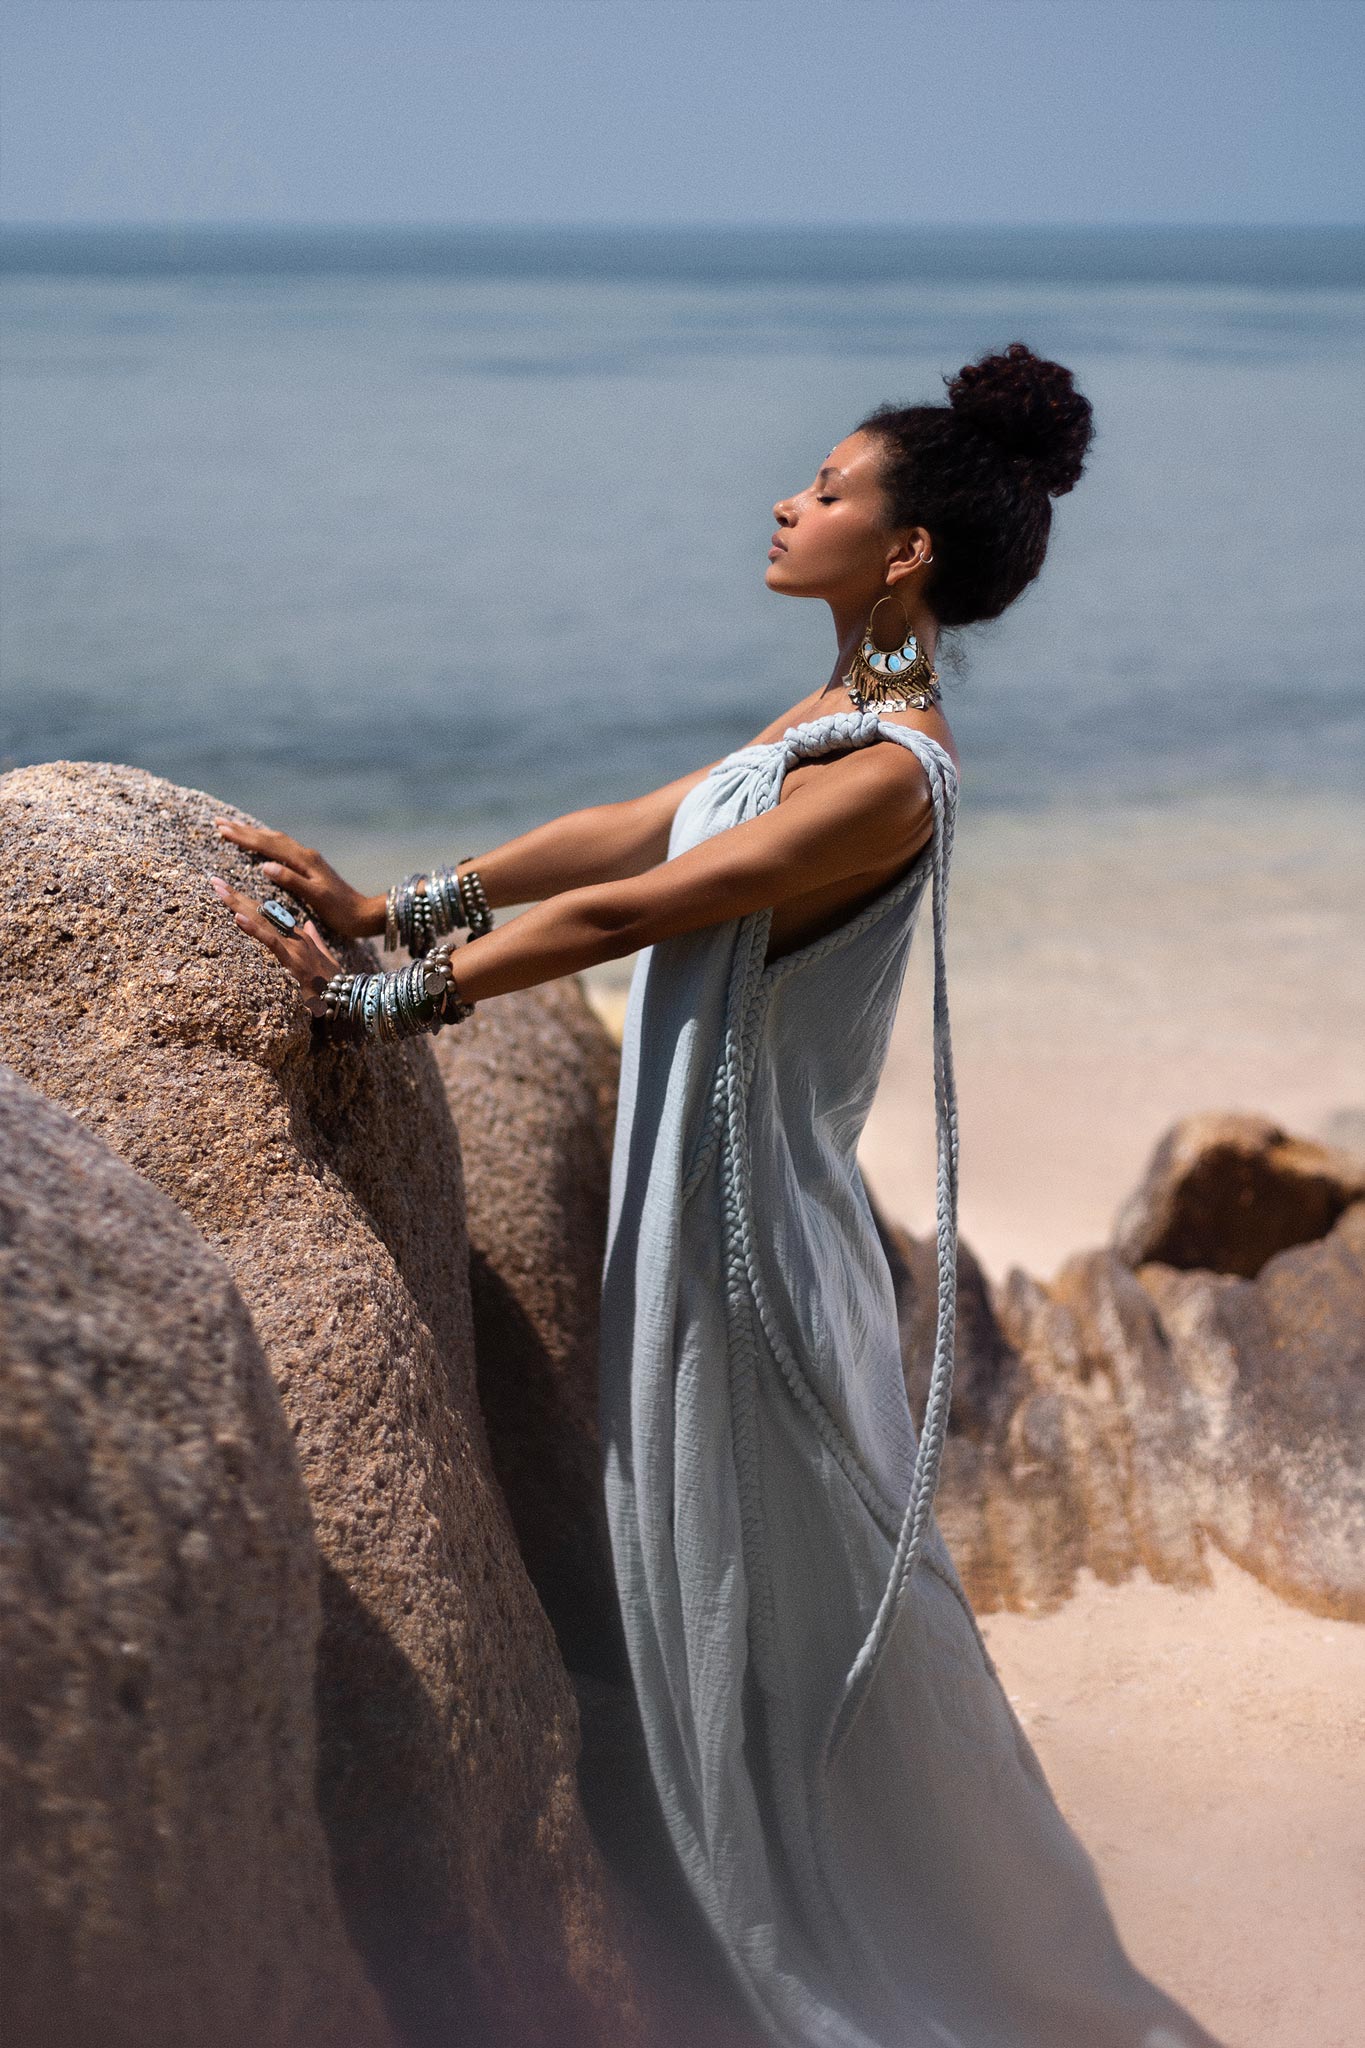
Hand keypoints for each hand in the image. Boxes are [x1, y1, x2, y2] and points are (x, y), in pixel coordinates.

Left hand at [208, 875, 343, 1014]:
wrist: (347, 996)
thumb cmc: (334, 982)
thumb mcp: (326, 958)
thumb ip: (316, 940)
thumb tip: (309, 925)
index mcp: (298, 936)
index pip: (269, 913)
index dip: (248, 901)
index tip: (229, 889)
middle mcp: (294, 936)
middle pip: (261, 911)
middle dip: (237, 896)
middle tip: (215, 881)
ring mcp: (292, 946)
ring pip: (262, 920)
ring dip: (239, 904)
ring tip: (220, 890)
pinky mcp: (292, 960)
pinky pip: (270, 941)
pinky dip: (253, 929)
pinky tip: (238, 917)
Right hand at [211, 818, 376, 939]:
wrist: (364, 913)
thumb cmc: (341, 910)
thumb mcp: (316, 897)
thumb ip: (292, 880)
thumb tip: (265, 866)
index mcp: (304, 860)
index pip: (268, 844)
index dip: (244, 838)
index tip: (222, 830)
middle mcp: (305, 855)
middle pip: (269, 837)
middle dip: (243, 830)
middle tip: (219, 823)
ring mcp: (308, 859)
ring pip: (275, 840)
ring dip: (253, 834)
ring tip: (233, 829)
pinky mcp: (310, 866)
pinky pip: (282, 848)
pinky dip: (266, 842)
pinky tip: (261, 844)